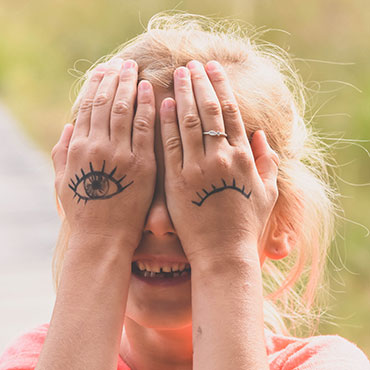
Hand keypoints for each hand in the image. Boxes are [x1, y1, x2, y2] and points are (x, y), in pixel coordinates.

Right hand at [51, 58, 155, 252]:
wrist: (103, 240)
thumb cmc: (84, 214)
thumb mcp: (63, 184)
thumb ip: (61, 153)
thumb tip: (67, 126)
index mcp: (77, 149)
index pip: (86, 107)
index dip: (94, 85)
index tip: (103, 69)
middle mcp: (96, 147)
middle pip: (104, 102)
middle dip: (113, 78)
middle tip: (122, 62)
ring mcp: (120, 155)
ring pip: (123, 109)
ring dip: (129, 85)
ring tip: (134, 69)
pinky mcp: (143, 165)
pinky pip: (145, 128)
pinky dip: (146, 107)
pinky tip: (149, 91)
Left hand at [159, 60, 278, 263]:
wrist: (224, 254)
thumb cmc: (246, 226)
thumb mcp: (268, 193)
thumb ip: (268, 162)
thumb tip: (263, 135)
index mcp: (244, 158)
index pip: (230, 113)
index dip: (221, 88)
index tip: (213, 69)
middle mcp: (221, 158)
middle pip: (208, 111)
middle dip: (200, 83)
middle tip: (192, 63)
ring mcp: (197, 169)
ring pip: (189, 122)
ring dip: (183, 94)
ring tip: (178, 74)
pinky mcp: (176, 181)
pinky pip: (170, 145)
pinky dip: (167, 122)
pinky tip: (164, 104)